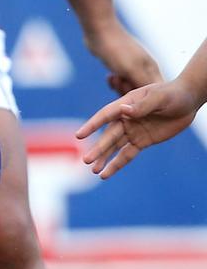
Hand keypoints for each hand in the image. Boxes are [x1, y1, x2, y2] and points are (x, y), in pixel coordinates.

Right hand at [75, 79, 200, 177]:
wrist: (189, 101)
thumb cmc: (174, 94)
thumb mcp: (160, 97)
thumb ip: (143, 105)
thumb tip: (124, 110)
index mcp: (126, 104)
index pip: (106, 116)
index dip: (92, 125)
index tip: (79, 135)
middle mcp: (126, 119)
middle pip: (108, 136)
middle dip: (98, 149)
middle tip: (86, 160)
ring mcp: (132, 131)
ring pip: (114, 147)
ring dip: (103, 158)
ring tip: (93, 170)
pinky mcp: (141, 142)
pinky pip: (127, 155)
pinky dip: (116, 164)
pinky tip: (105, 174)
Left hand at [85, 25, 162, 95]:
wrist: (100, 31)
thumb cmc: (116, 50)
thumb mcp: (131, 69)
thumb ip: (142, 83)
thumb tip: (153, 99)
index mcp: (152, 69)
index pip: (156, 93)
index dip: (144, 100)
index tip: (131, 96)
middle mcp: (146, 69)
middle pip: (142, 92)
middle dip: (129, 92)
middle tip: (119, 81)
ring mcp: (134, 67)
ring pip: (130, 87)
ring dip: (120, 87)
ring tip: (113, 77)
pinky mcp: (121, 66)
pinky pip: (121, 81)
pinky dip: (114, 82)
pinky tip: (109, 77)